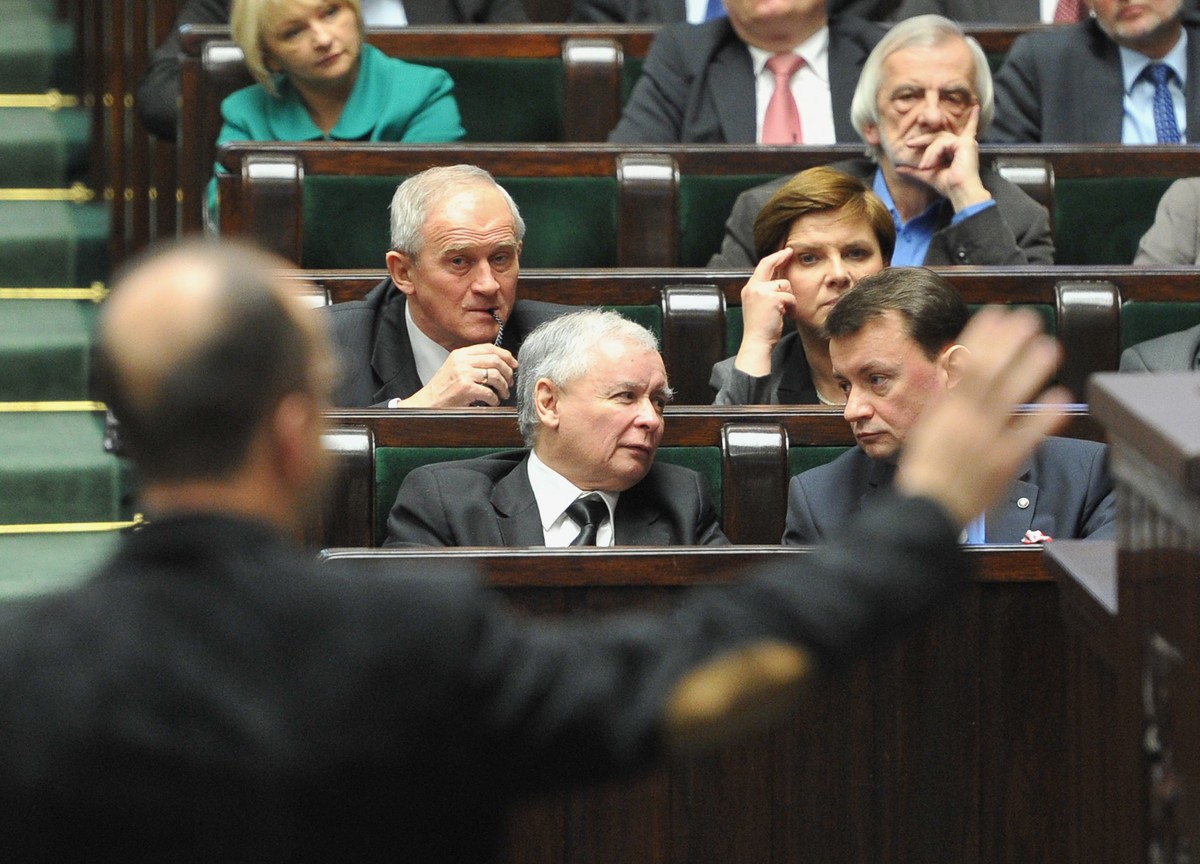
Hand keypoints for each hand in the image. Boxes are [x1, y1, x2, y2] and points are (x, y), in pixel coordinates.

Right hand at [401, 345, 517, 407]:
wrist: (428, 402)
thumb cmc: (442, 388)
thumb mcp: (455, 367)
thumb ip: (472, 362)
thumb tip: (499, 363)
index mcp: (460, 353)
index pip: (489, 348)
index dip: (506, 355)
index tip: (513, 364)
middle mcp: (462, 361)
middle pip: (496, 360)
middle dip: (508, 373)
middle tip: (510, 382)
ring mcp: (463, 373)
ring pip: (495, 376)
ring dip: (503, 387)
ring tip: (503, 394)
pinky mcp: (465, 388)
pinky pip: (489, 392)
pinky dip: (494, 399)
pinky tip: (493, 402)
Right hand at [734, 247, 796, 376]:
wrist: (757, 342)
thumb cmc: (760, 328)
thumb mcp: (759, 306)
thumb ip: (765, 292)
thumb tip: (779, 281)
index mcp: (749, 289)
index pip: (761, 267)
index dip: (773, 258)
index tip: (783, 252)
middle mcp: (752, 288)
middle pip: (769, 264)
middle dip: (781, 256)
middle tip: (790, 251)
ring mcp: (761, 292)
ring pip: (784, 284)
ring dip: (789, 298)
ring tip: (783, 312)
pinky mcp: (772, 299)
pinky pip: (790, 296)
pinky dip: (791, 306)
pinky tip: (785, 315)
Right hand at [895, 307, 1069, 527]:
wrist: (927, 512)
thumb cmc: (925, 473)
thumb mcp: (926, 430)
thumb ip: (945, 403)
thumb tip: (956, 376)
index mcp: (945, 412)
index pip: (966, 366)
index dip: (982, 338)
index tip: (995, 316)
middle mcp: (966, 421)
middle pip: (990, 374)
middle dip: (1010, 344)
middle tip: (1028, 320)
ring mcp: (987, 440)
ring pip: (1011, 397)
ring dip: (1031, 370)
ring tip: (1049, 348)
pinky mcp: (1005, 462)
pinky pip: (1028, 435)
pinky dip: (1045, 416)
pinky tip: (1060, 397)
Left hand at [896, 104, 990, 212]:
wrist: (959, 192)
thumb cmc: (948, 185)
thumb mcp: (927, 174)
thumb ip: (913, 170)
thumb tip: (898, 168)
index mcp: (960, 149)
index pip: (965, 130)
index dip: (971, 120)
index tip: (975, 108)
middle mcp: (965, 143)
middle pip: (939, 135)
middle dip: (923, 140)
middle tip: (909, 144)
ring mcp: (966, 142)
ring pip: (939, 139)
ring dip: (928, 153)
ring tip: (924, 167)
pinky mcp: (965, 143)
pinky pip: (943, 143)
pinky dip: (933, 153)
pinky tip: (930, 165)